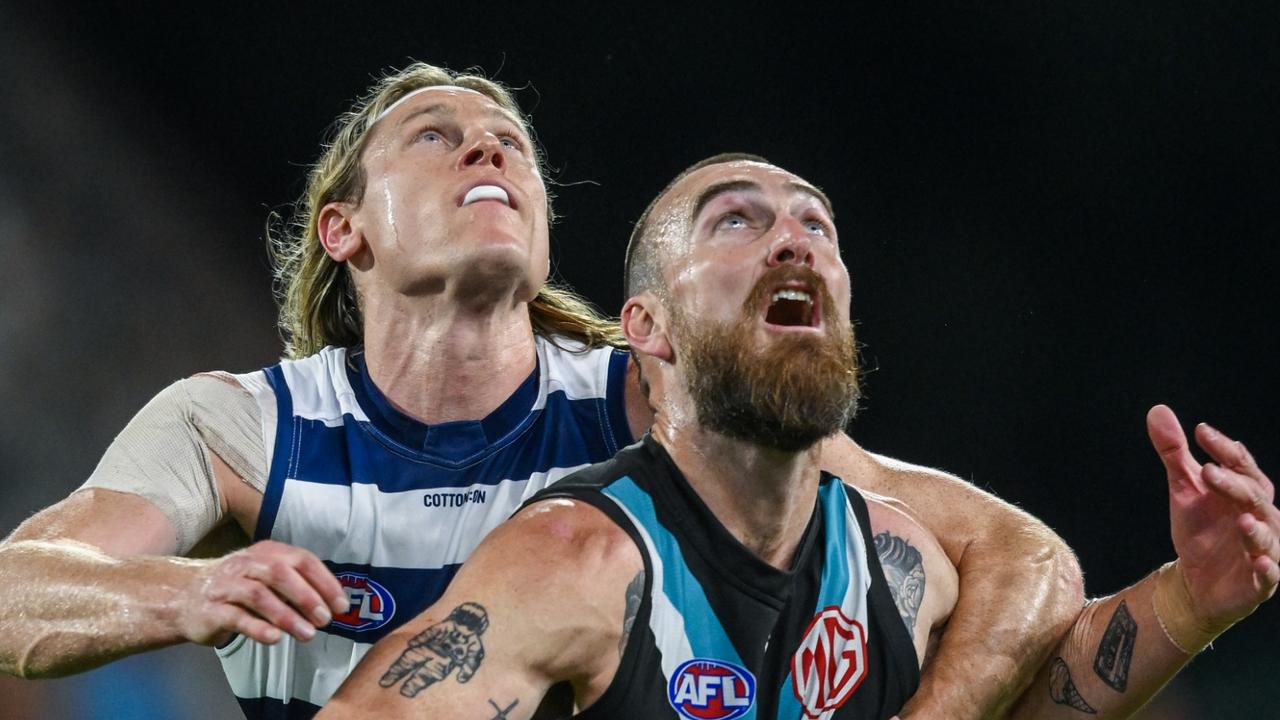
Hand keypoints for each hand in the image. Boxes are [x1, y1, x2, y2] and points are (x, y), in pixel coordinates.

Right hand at [178, 540, 348, 645]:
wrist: (183, 596)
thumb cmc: (237, 588)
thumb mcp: (266, 577)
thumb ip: (296, 584)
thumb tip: (332, 604)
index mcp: (266, 553)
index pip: (302, 560)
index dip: (324, 582)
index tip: (341, 605)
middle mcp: (246, 565)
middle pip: (280, 573)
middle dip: (307, 597)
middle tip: (324, 620)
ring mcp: (226, 586)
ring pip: (259, 595)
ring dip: (286, 615)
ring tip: (307, 634)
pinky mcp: (211, 610)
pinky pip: (236, 617)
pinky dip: (258, 628)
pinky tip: (276, 638)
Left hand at [1148, 404, 1278, 627]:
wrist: (1196, 580)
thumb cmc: (1199, 530)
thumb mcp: (1183, 489)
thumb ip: (1175, 452)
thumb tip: (1158, 410)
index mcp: (1244, 492)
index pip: (1242, 465)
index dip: (1225, 449)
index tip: (1201, 431)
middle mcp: (1260, 517)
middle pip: (1255, 497)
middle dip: (1234, 484)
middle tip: (1207, 471)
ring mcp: (1263, 550)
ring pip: (1268, 536)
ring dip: (1257, 529)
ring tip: (1242, 520)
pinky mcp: (1259, 581)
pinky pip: (1269, 575)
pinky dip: (1267, 569)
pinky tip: (1260, 563)